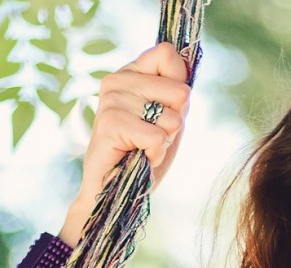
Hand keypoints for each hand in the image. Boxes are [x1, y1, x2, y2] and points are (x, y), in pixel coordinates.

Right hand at [68, 43, 191, 225]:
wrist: (114, 190)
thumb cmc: (142, 152)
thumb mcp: (169, 116)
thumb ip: (176, 89)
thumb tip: (178, 60)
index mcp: (131, 72)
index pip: (168, 54)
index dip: (178, 88)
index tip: (162, 109)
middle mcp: (118, 80)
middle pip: (179, 90)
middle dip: (175, 121)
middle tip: (151, 135)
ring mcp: (112, 101)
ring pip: (171, 118)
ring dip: (164, 141)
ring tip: (142, 147)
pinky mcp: (111, 124)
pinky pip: (157, 138)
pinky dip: (154, 154)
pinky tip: (137, 157)